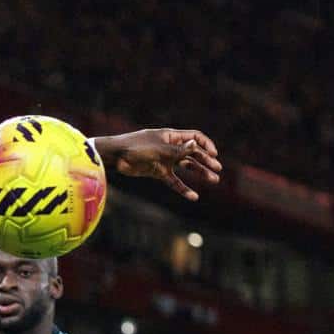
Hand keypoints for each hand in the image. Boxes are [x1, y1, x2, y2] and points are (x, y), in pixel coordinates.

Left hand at [106, 128, 222, 200]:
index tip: (214, 155)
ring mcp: (165, 160)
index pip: (195, 137)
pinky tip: (194, 197)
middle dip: (206, 161)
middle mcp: (171, 147)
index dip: (206, 145)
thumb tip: (196, 145)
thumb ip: (178, 150)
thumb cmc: (137, 147)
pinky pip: (174, 181)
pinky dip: (183, 189)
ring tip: (213, 180)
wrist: (116, 157)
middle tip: (218, 170)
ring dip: (200, 173)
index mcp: (172, 136)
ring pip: (187, 167)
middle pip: (193, 153)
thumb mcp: (159, 149)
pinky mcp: (158, 172)